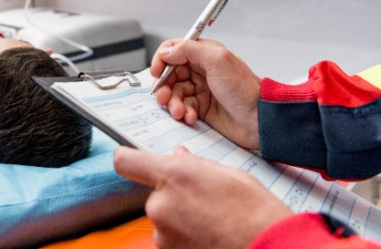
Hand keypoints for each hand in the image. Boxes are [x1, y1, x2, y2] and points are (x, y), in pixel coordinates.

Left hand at [114, 146, 291, 248]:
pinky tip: (210, 234)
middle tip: (204, 199)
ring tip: (212, 220)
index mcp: (172, 175)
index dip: (127, 158)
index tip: (132, 159)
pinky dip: (185, 236)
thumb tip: (178, 156)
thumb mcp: (227, 174)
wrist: (270, 247)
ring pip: (164, 217)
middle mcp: (160, 204)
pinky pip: (171, 237)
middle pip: (154, 193)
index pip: (126, 161)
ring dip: (180, 217)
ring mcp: (162, 233)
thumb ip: (195, 164)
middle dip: (173, 194)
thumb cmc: (255, 211)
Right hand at [151, 39, 260, 149]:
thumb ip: (189, 50)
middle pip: (169, 74)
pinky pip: (182, 108)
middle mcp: (200, 70)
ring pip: (173, 93)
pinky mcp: (201, 108)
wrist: (260, 120)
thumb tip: (167, 52)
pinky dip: (183, 113)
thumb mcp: (218, 61)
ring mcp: (200, 90)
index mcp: (204, 54)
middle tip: (164, 97)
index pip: (173, 50)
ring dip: (172, 103)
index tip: (157, 72)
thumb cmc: (245, 89)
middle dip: (164, 87)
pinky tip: (191, 117)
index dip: (162, 60)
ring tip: (179, 111)